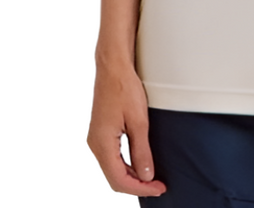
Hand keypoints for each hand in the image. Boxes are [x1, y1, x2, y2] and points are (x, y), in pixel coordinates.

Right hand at [87, 62, 167, 196]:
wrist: (113, 65)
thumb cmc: (124, 87)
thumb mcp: (138, 121)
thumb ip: (141, 151)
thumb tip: (146, 176)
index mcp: (101, 143)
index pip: (119, 180)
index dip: (140, 188)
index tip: (158, 188)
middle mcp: (95, 144)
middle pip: (114, 178)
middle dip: (137, 185)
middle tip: (158, 185)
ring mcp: (97, 138)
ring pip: (113, 168)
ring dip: (132, 176)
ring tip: (152, 177)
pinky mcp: (101, 132)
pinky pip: (112, 157)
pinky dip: (126, 165)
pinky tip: (140, 164)